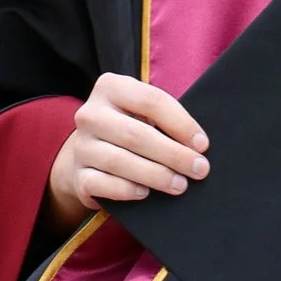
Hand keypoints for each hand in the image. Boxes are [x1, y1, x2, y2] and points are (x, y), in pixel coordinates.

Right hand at [46, 73, 209, 224]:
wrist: (88, 155)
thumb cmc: (129, 129)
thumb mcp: (143, 113)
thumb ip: (164, 120)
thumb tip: (198, 146)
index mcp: (110, 87)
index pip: (151, 101)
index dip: (181, 123)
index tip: (202, 144)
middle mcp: (90, 114)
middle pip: (136, 134)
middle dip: (173, 154)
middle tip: (199, 169)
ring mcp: (81, 145)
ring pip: (120, 161)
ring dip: (156, 175)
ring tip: (180, 185)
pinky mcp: (78, 175)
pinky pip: (103, 184)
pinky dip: (127, 190)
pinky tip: (146, 193)